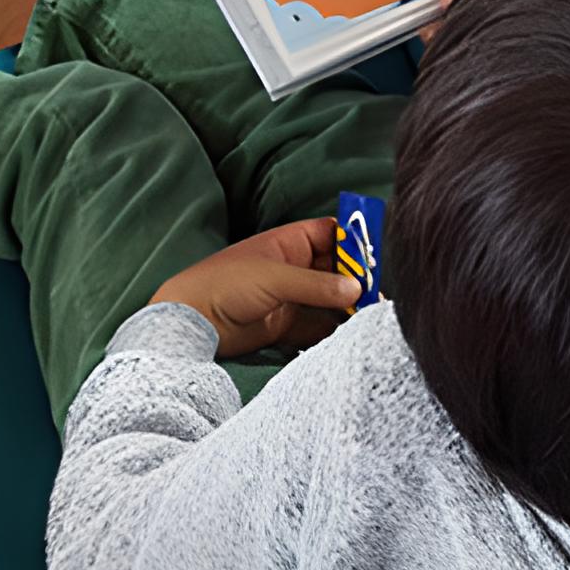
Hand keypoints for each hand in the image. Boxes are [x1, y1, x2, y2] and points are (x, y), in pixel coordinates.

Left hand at [151, 219, 361, 356]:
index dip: (355, 241)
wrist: (191, 322)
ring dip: (349, 308)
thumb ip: (317, 286)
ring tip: (370, 319)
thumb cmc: (225, 284)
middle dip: (358, 280)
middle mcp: (295, 267)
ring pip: (330, 299)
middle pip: (338, 269)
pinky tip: (350, 336)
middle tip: (378, 296)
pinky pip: (318, 326)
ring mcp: (292, 297)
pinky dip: (333, 331)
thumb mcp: (275, 278)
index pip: (333, 233)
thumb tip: (357, 289)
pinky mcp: (286, 325)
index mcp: (290, 242)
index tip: (377, 256)